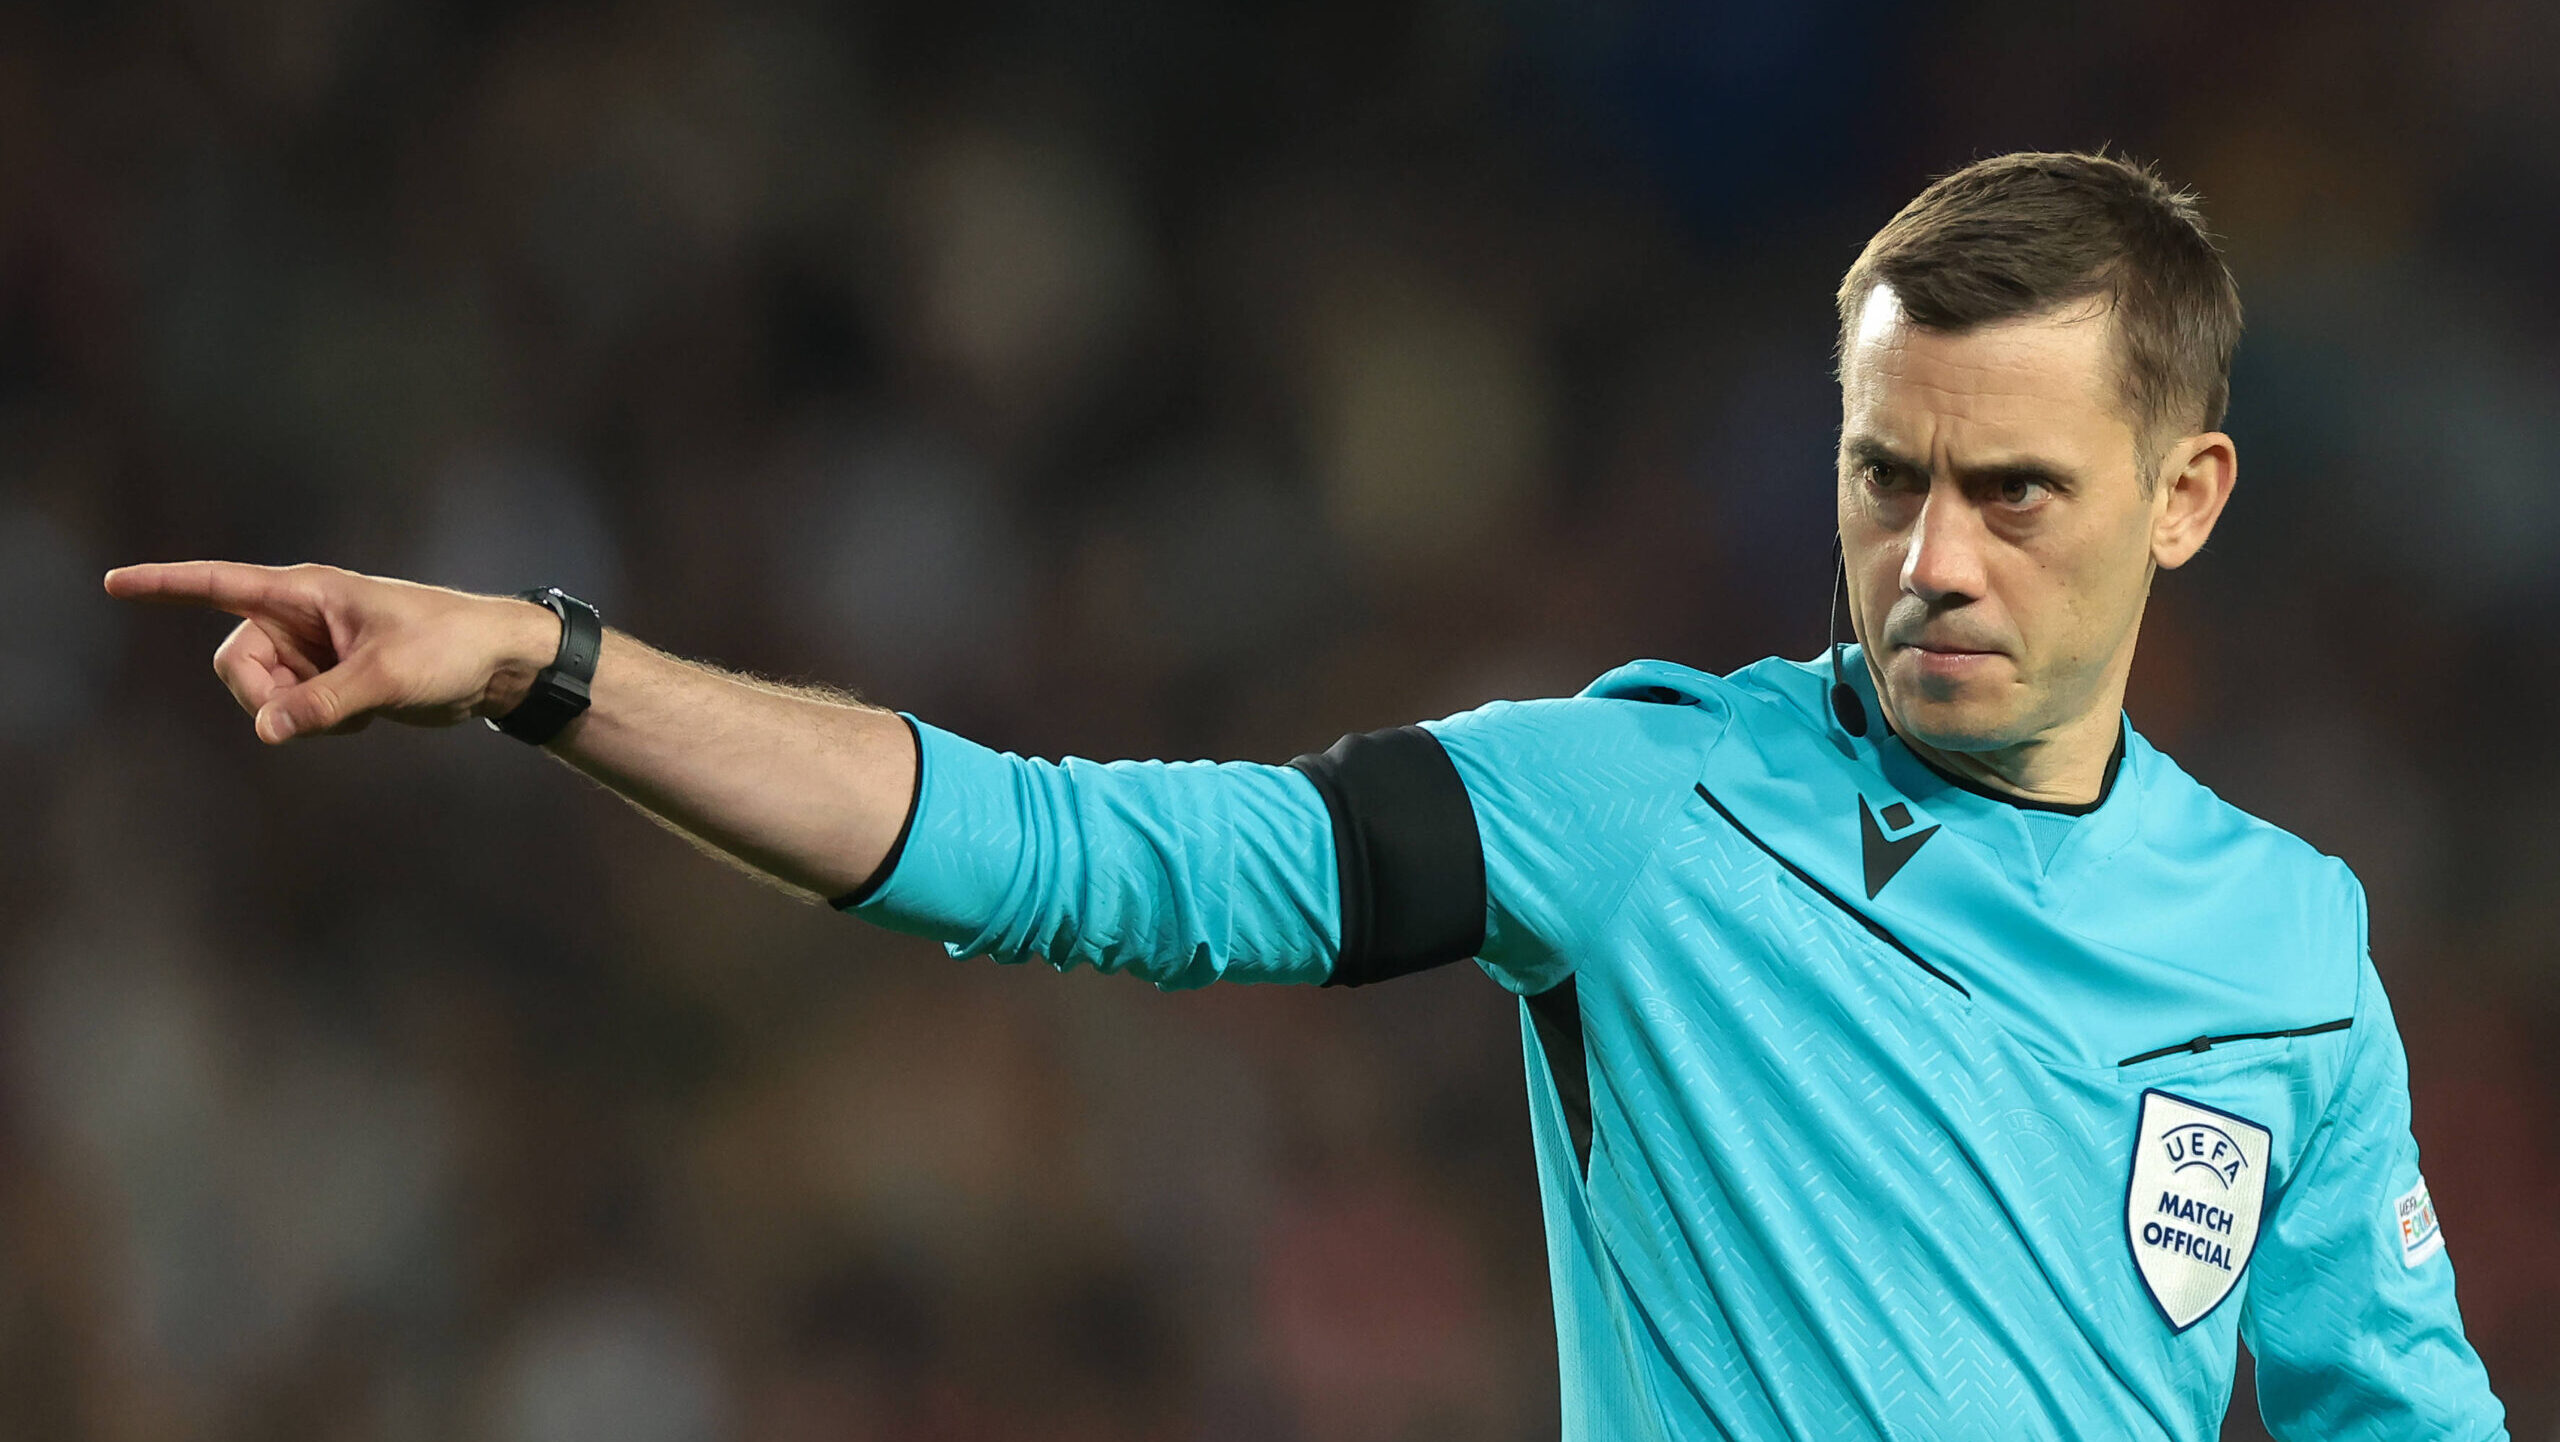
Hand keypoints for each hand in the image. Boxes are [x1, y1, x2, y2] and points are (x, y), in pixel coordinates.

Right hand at [103, 561, 561, 743]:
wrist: (497, 664)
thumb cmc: (449, 648)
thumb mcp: (385, 678)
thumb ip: (323, 703)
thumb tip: (267, 730)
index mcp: (305, 593)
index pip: (220, 583)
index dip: (165, 584)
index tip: (113, 583)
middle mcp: (300, 616)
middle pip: (235, 664)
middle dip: (264, 698)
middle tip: (318, 715)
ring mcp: (312, 649)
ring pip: (262, 693)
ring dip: (296, 715)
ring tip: (356, 711)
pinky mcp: (328, 678)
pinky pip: (292, 710)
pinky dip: (317, 723)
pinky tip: (363, 718)